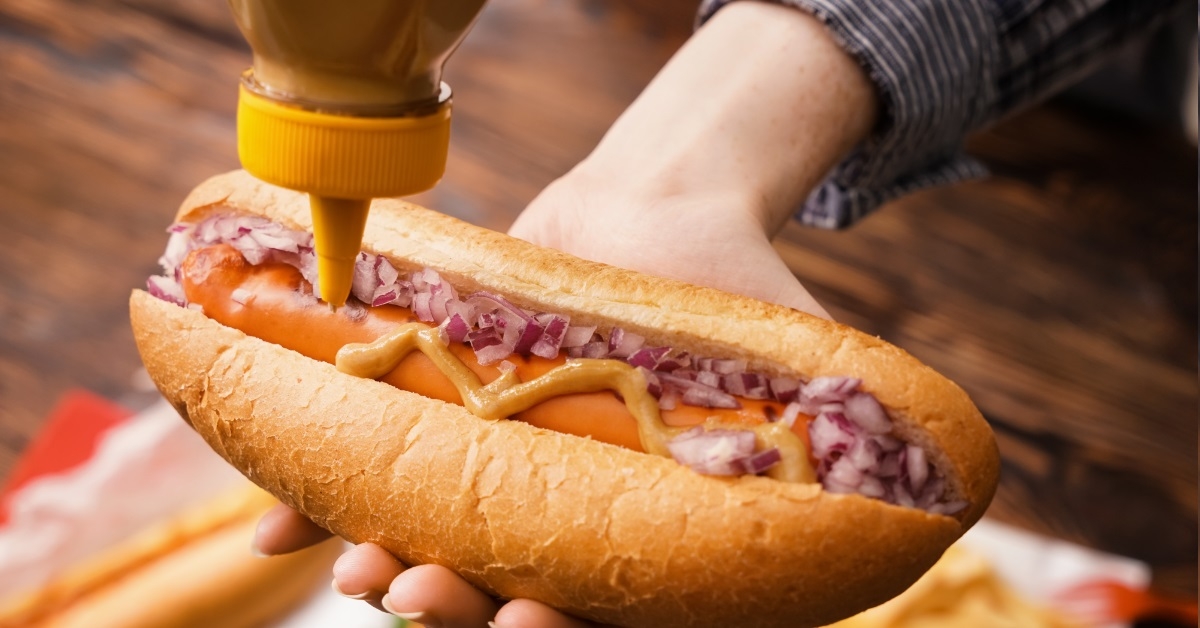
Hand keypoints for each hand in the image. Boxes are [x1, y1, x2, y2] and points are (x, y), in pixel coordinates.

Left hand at [252, 2, 875, 624]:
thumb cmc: (733, 289)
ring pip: (437, 548)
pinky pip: (376, 470)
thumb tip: (948, 497)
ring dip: (392, 563)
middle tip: (428, 594)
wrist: (660, 210)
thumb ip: (846, 441)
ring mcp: (503, 477)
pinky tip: (284, 512)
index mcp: (651, 543)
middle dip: (458, 611)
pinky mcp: (446, 422)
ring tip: (361, 556)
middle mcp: (572, 528)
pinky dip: (326, 493)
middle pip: (507, 601)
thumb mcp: (801, 367)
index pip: (608, 624)